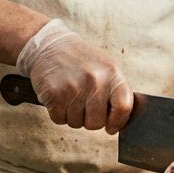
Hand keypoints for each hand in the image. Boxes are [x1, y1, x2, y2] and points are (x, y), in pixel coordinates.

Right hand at [15, 19, 132, 133]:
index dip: (117, 122)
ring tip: (70, 96)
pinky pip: (59, 119)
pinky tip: (59, 97)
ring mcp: (73, 88)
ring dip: (72, 115)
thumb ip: (116, 93)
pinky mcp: (54, 94)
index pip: (123, 108)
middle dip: (89, 119)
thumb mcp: (106, 68)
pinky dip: (58, 113)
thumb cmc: (81, 60)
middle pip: (97, 123)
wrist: (49, 46)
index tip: (111, 126)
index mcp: (112, 73)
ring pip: (76, 124)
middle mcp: (95, 81)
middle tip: (83, 103)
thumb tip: (120, 123)